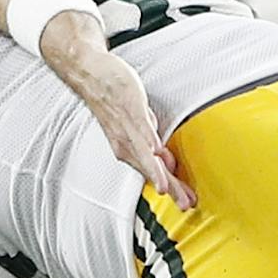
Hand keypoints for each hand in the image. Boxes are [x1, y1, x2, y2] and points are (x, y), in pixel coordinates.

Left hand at [41, 20, 193, 208]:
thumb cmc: (113, 98)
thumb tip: (165, 159)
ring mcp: (128, 129)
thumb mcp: (135, 125)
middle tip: (186, 203)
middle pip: (151, 171)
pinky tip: (158, 154)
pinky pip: (141, 131)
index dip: (171, 189)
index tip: (186, 203)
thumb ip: (150, 142)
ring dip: (159, 174)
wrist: (91, 74)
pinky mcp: (130, 112)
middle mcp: (126, 143)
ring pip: (146, 156)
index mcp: (128, 148)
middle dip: (170, 188)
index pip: (153, 173)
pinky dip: (148, 144)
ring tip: (170, 189)